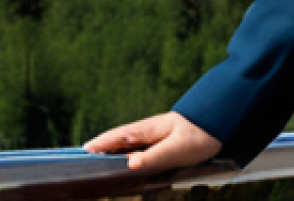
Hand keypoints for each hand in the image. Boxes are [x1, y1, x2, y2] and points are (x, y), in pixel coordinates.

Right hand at [82, 111, 222, 174]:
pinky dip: (123, 159)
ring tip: (95, 171)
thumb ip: (153, 157)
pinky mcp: (156, 144)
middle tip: (78, 167)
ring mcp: (149, 138)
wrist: (215, 122)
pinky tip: (122, 169)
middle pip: (114, 142)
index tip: (78, 155)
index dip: (96, 146)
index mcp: (144, 130)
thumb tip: (128, 165)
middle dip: (97, 152)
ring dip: (109, 156)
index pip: (114, 137)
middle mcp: (143, 132)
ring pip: (123, 147)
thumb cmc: (196, 135)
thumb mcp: (176, 149)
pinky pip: (134, 152)